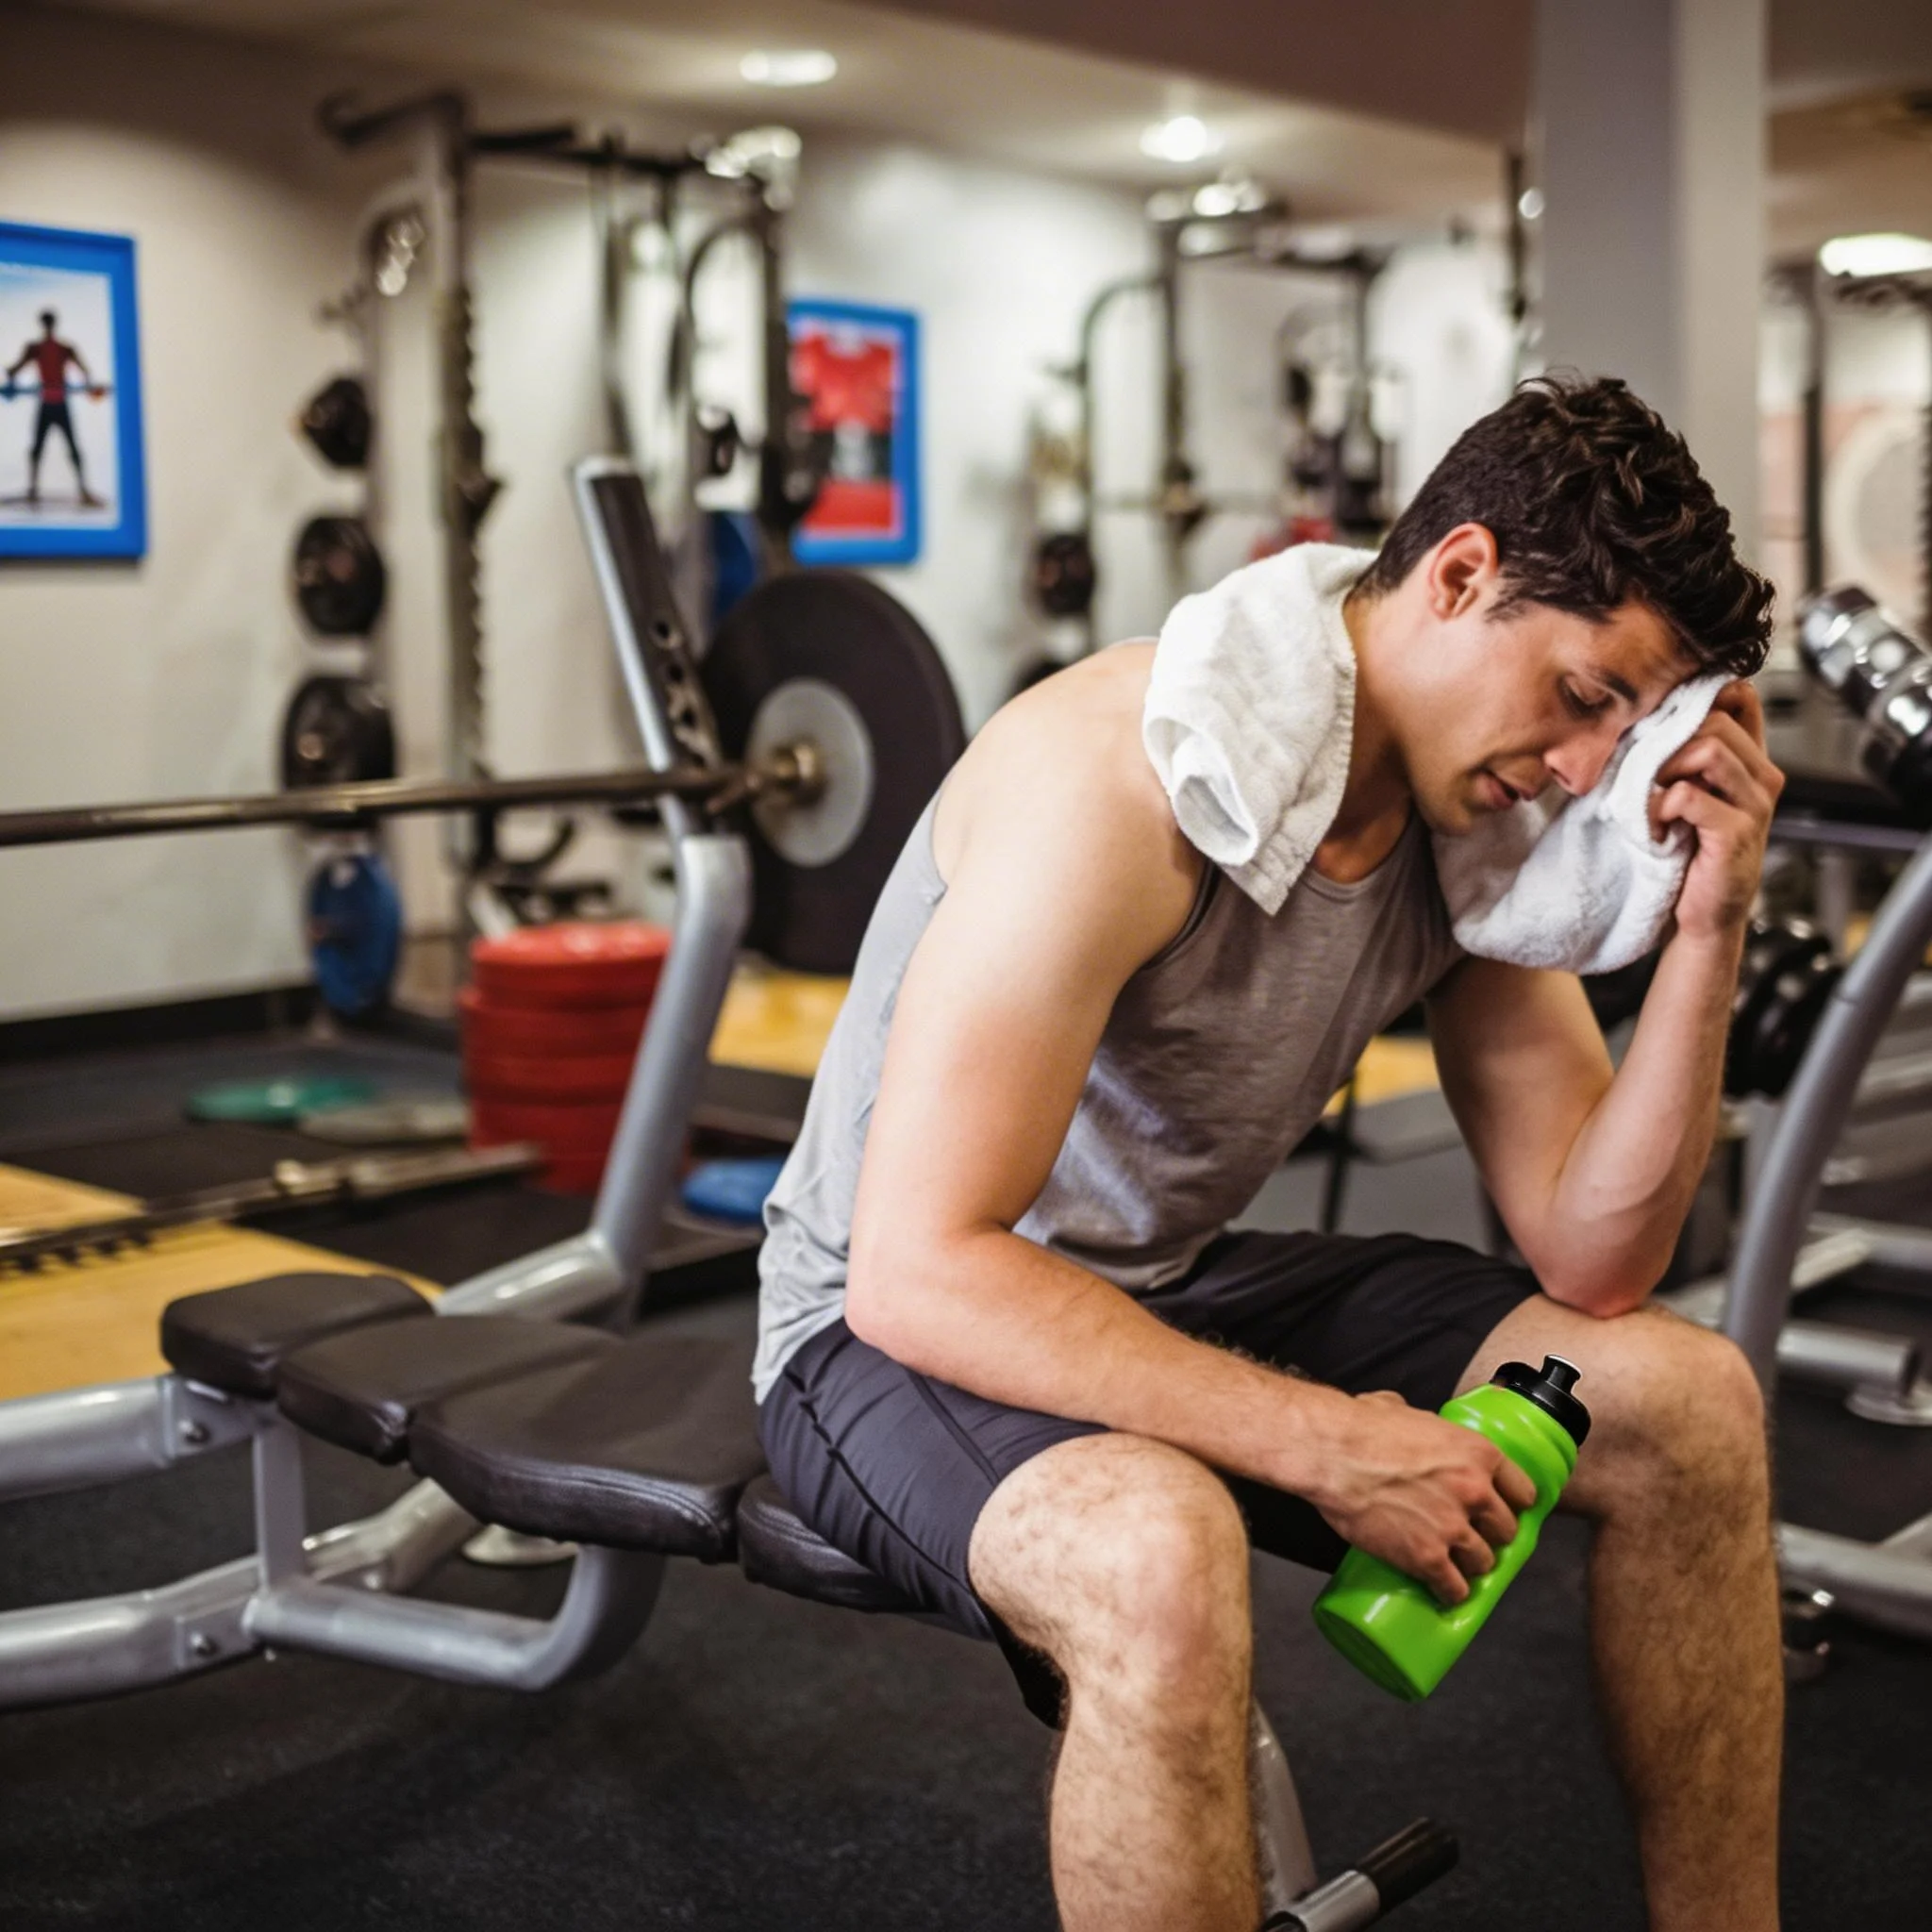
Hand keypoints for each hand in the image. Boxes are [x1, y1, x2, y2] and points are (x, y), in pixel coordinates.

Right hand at [1308, 1390, 1536, 1604]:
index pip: (1523, 1490)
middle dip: (1490, 1535)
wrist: (1331, 1454)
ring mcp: (1453, 1528)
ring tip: (1455, 1566)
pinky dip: (1451, 1593)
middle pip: (1505, 1530)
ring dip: (1471, 1566)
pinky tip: (1444, 1591)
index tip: (1500, 1510)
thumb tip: (1414, 1424)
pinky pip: (1454, 1588)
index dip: (1511, 1503)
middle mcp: (1476, 1492)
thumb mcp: (1407, 1412)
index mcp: (1478, 1453)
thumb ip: (1424, 1425)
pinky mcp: (1427, 1557)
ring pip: (1483, 1563)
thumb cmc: (1361, 1427)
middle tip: (1472, 1536)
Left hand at [1651, 681, 1783, 941]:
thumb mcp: (1690, 793)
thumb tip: (1647, 715)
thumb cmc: (1692, 852)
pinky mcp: (1737, 832)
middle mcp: (1761, 777)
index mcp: (1751, 761)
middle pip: (1715, 721)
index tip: (1661, 718)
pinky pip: (1690, 795)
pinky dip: (1660, 806)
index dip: (1700, 697)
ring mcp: (1755, 804)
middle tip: (1645, 772)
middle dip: (1669, 739)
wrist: (1703, 912)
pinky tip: (1655, 826)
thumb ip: (1684, 756)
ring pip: (1708, 749)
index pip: (1741, 698)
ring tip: (1650, 797)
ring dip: (1664, 769)